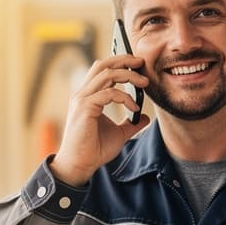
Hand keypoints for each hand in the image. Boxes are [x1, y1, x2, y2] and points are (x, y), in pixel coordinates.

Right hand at [50, 56, 150, 185]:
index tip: (138, 65)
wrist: (81, 165)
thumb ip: (130, 123)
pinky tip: (134, 108)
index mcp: (88, 96)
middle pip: (103, 65)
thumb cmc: (95, 150)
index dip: (120, 63)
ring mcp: (82, 100)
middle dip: (124, 60)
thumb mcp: (119, 134)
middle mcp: (83, 94)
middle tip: (141, 62)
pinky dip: (125, 98)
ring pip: (106, 74)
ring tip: (144, 82)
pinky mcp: (85, 108)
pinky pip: (109, 93)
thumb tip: (144, 116)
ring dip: (128, 75)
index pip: (102, 70)